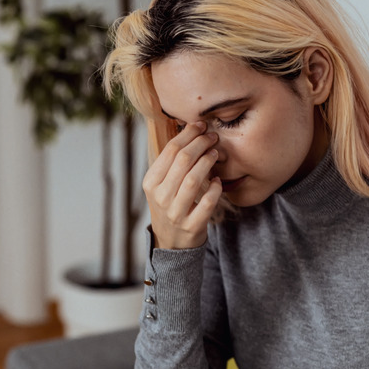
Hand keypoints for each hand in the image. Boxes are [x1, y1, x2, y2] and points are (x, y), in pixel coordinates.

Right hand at [142, 121, 222, 249]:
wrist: (171, 242)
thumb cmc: (170, 205)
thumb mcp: (162, 185)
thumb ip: (172, 162)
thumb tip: (191, 129)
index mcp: (151, 183)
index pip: (169, 151)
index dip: (187, 134)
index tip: (201, 126)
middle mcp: (160, 197)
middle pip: (182, 161)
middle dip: (200, 144)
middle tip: (212, 137)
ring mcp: (175, 213)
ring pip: (192, 180)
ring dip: (207, 162)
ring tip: (216, 153)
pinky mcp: (191, 226)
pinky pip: (206, 203)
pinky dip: (214, 189)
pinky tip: (218, 180)